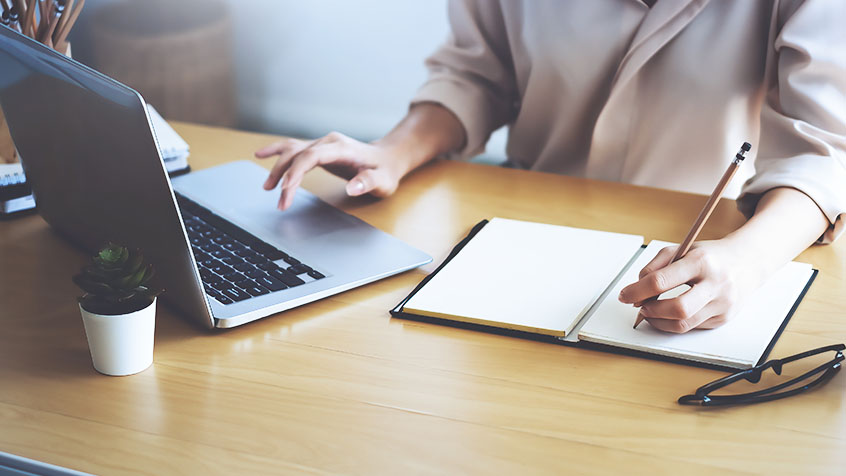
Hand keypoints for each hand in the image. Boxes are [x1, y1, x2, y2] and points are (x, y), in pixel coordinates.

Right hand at [255, 132, 403, 209]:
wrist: (387, 159)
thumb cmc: (384, 171)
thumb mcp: (382, 181)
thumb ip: (368, 182)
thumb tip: (352, 187)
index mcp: (341, 147)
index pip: (312, 156)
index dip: (296, 171)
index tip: (286, 189)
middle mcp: (328, 142)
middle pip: (298, 155)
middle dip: (284, 177)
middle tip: (280, 202)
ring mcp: (322, 144)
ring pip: (292, 151)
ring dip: (277, 168)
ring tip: (267, 188)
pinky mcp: (318, 150)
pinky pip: (293, 148)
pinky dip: (276, 152)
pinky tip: (260, 154)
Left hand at [617, 239, 763, 332]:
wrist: (748, 262)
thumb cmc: (711, 256)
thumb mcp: (681, 249)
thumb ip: (655, 266)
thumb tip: (636, 289)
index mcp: (701, 261)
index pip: (661, 281)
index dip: (636, 291)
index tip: (624, 295)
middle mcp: (716, 283)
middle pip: (676, 309)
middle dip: (651, 311)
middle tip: (640, 306)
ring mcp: (723, 304)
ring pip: (683, 324)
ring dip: (659, 321)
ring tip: (650, 311)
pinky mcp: (724, 318)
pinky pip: (692, 327)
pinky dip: (674, 323)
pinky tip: (668, 314)